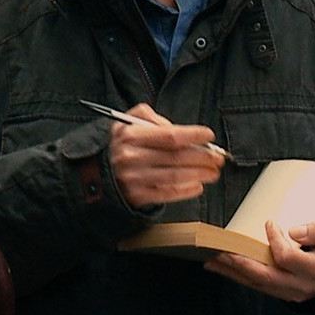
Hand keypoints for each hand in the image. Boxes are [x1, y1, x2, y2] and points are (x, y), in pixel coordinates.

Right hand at [108, 103, 224, 207]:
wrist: (96, 173)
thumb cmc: (120, 145)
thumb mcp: (127, 122)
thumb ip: (150, 117)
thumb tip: (176, 128)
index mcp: (131, 136)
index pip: (169, 135)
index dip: (193, 135)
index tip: (209, 135)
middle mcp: (132, 157)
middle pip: (176, 156)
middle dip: (202, 157)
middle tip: (217, 157)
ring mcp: (135, 178)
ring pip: (175, 175)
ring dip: (199, 174)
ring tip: (213, 172)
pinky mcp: (137, 196)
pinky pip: (167, 193)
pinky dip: (186, 190)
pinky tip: (198, 186)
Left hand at [203, 220, 314, 301]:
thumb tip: (293, 230)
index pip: (287, 257)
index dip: (275, 240)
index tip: (270, 223)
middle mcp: (301, 286)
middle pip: (265, 277)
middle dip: (239, 263)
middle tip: (218, 250)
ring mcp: (292, 293)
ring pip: (258, 285)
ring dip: (233, 273)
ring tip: (211, 260)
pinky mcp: (284, 294)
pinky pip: (259, 287)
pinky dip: (240, 277)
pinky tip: (224, 268)